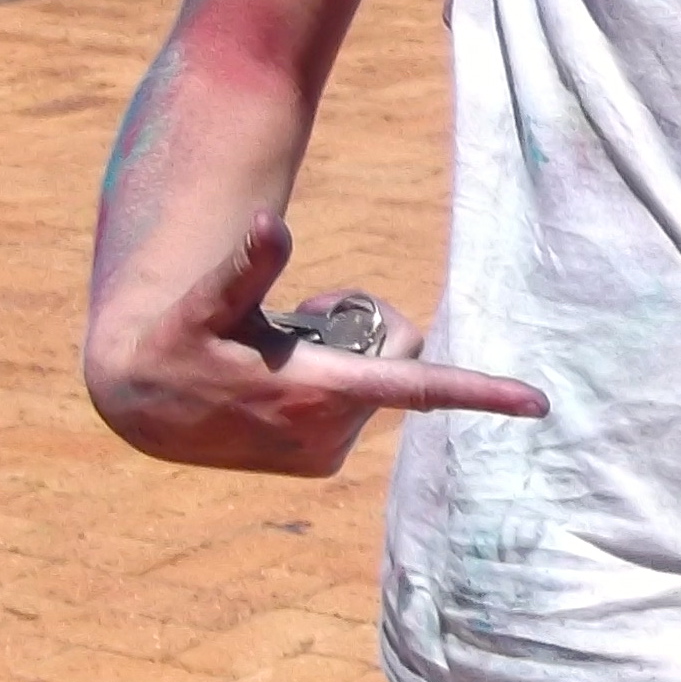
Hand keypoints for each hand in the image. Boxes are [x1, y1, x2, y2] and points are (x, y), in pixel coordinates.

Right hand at [86, 210, 547, 475]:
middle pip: (397, 360)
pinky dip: (334, 384)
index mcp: (320, 394)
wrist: (142, 406)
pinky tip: (281, 379)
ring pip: (377, 384)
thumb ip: (243, 264)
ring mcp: (325, 451)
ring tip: (278, 349)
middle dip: (366, 327)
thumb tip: (267, 220)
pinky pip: (357, 408)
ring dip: (345, 356)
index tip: (538, 402)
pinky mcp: (318, 461)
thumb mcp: (203, 301)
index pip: (418, 390)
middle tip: (304, 311)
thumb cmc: (178, 342)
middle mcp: (331, 431)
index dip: (483, 393)